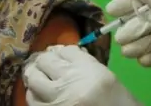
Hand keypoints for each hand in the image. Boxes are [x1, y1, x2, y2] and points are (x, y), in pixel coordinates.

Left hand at [22, 45, 141, 105]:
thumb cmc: (117, 102)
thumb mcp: (105, 76)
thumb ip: (84, 62)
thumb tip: (61, 52)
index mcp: (88, 69)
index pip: (65, 50)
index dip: (60, 52)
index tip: (59, 56)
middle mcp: (70, 81)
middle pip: (45, 60)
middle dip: (44, 62)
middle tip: (45, 66)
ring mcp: (57, 99)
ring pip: (33, 79)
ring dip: (36, 77)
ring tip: (41, 80)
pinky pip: (33, 100)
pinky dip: (35, 96)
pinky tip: (42, 96)